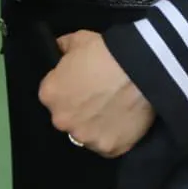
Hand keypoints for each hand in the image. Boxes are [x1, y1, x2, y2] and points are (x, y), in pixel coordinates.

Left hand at [39, 31, 154, 158]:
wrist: (138, 70)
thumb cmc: (104, 52)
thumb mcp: (78, 39)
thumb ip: (63, 46)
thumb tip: (59, 48)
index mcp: (49, 95)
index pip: (52, 94)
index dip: (67, 88)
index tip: (81, 83)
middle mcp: (62, 120)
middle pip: (67, 117)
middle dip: (78, 109)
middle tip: (98, 96)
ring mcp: (85, 137)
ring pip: (86, 133)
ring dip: (94, 125)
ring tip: (113, 109)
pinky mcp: (108, 149)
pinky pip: (107, 146)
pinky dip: (113, 136)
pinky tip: (122, 121)